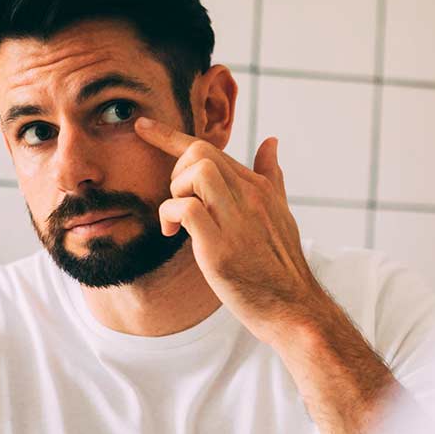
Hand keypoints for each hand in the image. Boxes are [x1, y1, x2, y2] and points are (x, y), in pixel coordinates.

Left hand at [134, 117, 334, 346]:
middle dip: (175, 170)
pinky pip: (185, 209)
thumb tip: (271, 142)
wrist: (293, 306)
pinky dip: (169, 215)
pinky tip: (172, 234)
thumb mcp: (281, 212)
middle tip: (176, 200)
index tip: (142, 127)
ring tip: (178, 218)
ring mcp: (237, 221)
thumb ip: (272, 176)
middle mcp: (250, 197)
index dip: (169, 135)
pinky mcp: (220, 247)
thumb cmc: (282, 263)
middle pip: (200, 152)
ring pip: (195, 174)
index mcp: (260, 187)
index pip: (211, 149)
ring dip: (174, 191)